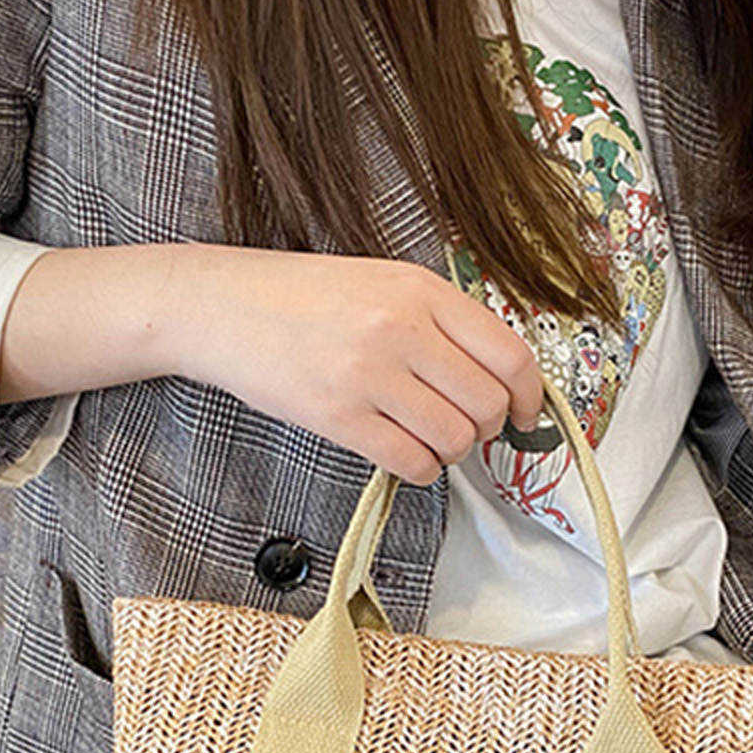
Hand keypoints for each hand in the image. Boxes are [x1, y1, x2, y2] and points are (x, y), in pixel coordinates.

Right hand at [174, 245, 544, 484]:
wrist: (222, 306)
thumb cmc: (301, 297)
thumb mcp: (382, 282)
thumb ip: (439, 320)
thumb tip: (496, 374)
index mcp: (420, 290)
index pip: (509, 354)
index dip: (529, 395)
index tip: (525, 413)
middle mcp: (401, 329)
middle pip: (486, 403)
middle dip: (487, 428)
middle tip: (466, 428)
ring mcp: (368, 375)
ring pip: (453, 438)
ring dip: (452, 451)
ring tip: (429, 438)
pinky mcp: (338, 417)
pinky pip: (411, 462)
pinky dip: (421, 470)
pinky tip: (406, 455)